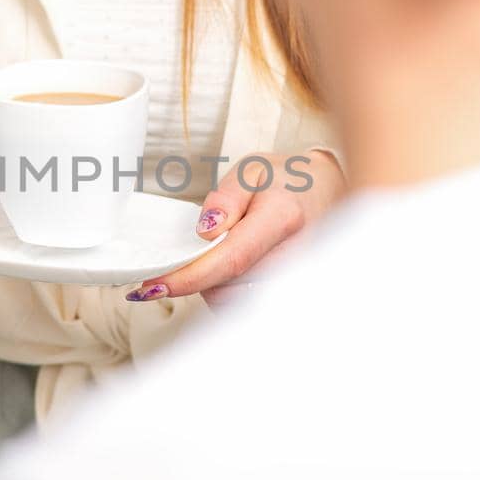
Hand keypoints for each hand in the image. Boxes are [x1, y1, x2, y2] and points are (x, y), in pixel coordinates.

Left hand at [125, 150, 344, 305]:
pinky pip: (248, 308)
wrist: (329, 194)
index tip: (150, 286)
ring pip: (236, 304)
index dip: (188, 278)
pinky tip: (229, 274)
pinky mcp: (293, 295)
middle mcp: (297, 256)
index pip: (230, 260)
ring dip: (213, 288)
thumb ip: (226, 198)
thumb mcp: (251, 171)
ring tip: (216, 258)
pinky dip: (229, 295)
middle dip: (197, 279)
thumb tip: (205, 232)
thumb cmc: (287, 181)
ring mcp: (299, 280)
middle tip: (186, 258)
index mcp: (283, 218)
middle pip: (228, 289)